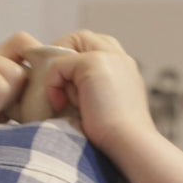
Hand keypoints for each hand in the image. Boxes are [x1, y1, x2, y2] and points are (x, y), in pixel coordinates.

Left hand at [44, 30, 154, 152]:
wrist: (129, 144)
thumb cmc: (115, 140)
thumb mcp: (103, 110)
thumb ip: (89, 94)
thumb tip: (64, 94)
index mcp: (124, 69)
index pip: (93, 46)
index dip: (72, 62)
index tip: (64, 90)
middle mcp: (119, 58)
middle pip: (79, 39)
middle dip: (61, 59)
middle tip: (56, 89)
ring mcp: (108, 57)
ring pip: (68, 48)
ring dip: (58, 73)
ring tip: (63, 101)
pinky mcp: (93, 63)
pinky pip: (59, 64)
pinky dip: (53, 84)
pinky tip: (61, 105)